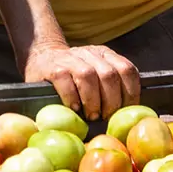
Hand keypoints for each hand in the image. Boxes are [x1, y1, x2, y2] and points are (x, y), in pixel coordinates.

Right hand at [23, 42, 140, 120]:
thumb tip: (129, 115)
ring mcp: (70, 59)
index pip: (127, 70)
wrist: (42, 58)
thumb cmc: (74, 76)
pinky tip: (75, 109)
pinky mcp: (53, 68)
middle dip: (111, 101)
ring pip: (88, 76)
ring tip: (92, 116)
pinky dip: (73, 98)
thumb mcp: (96, 73)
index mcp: (105, 55)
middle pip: (109, 75)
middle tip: (107, 118)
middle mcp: (90, 54)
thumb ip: (111, 85)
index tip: (126, 112)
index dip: (130, 93)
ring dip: (93, 101)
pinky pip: (66, 82)